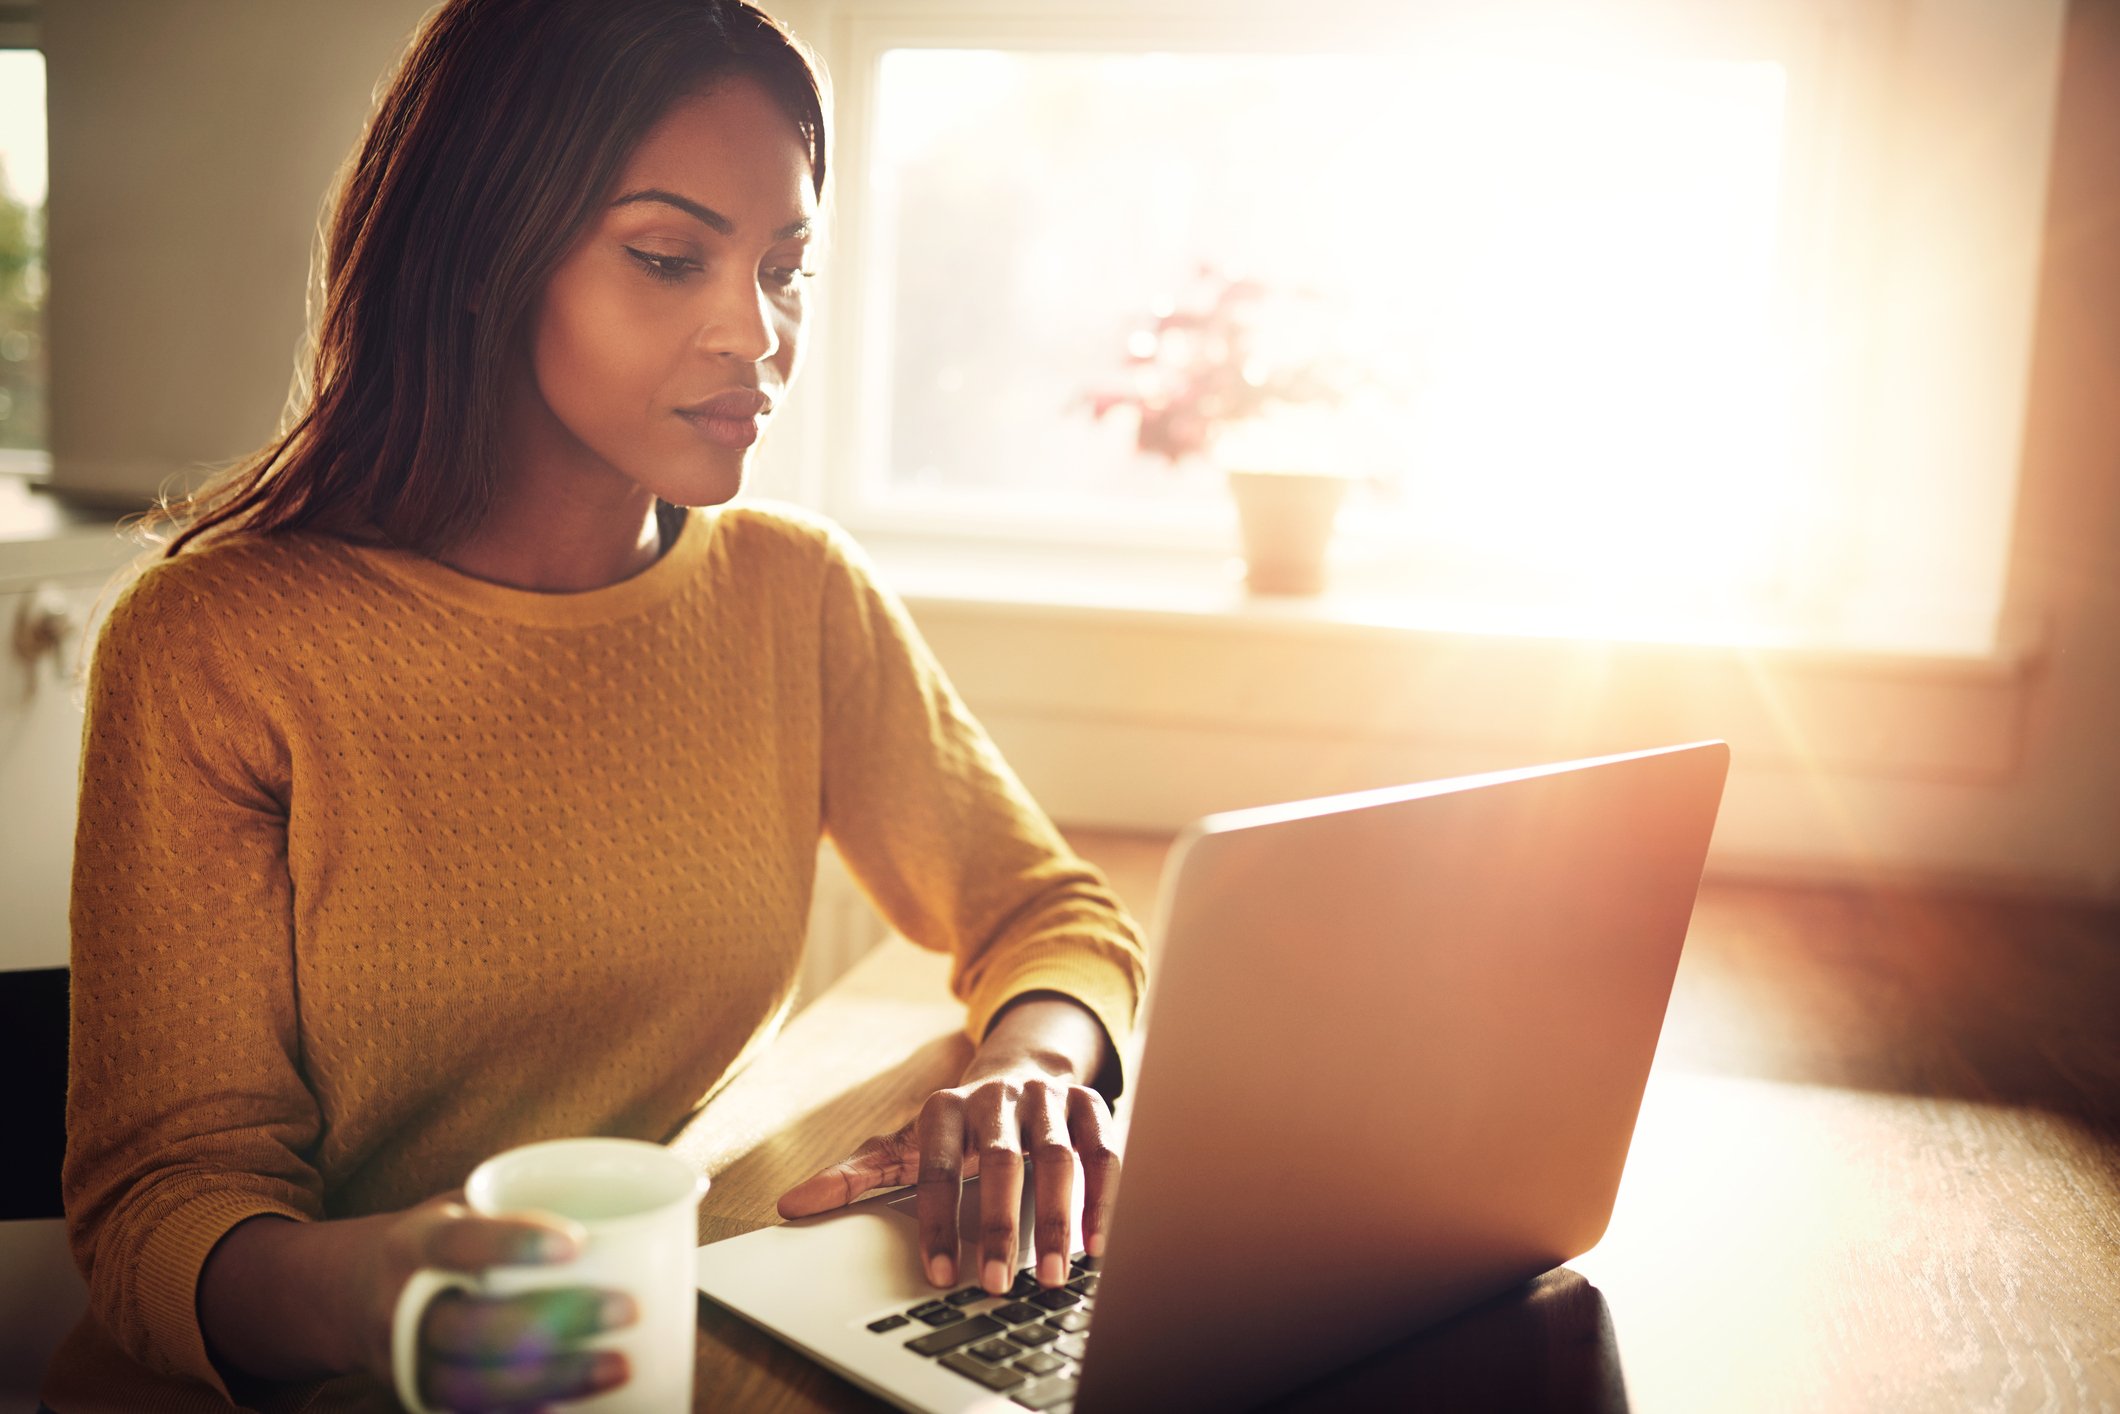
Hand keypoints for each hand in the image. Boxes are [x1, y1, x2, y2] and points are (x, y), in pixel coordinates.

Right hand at [357, 1194, 636, 1411]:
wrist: (357, 1293)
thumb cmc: (442, 1242)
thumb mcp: (463, 1207)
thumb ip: (523, 1208)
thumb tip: (636, 1208)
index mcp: (415, 1245)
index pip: (459, 1243)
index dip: (514, 1244)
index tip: (578, 1243)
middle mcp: (401, 1309)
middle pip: (473, 1326)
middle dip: (554, 1321)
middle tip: (627, 1308)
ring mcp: (409, 1363)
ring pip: (473, 1384)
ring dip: (553, 1379)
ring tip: (620, 1366)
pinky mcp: (423, 1398)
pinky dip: (523, 1413)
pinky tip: (574, 1408)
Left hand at [778, 1073, 1118, 1293]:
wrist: (1022, 1070)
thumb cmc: (959, 1126)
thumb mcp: (908, 1145)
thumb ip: (857, 1176)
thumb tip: (791, 1205)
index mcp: (945, 1106)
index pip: (936, 1166)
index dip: (937, 1222)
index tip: (940, 1275)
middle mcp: (998, 1096)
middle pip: (1000, 1161)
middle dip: (998, 1226)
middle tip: (996, 1284)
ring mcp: (1048, 1099)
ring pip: (1058, 1158)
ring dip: (1055, 1220)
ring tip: (1050, 1276)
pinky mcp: (1090, 1105)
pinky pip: (1104, 1151)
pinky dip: (1103, 1198)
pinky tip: (1096, 1245)